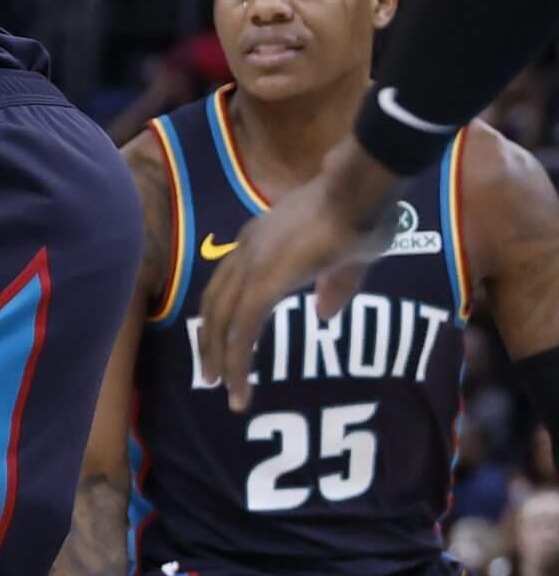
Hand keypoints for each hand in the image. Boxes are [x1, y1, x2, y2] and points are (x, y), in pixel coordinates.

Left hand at [196, 140, 396, 409]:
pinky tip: (240, 385)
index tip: (223, 343)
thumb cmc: (365, 213)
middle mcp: (246, 251)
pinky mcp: (265, 280)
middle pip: (214, 304)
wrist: (362, 186)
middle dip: (210, 342)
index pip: (228, 285)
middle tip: (212, 374)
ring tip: (223, 389)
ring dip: (220, 359)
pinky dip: (237, 360)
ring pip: (223, 322)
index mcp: (258, 241)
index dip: (222, 316)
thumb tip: (325, 315)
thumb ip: (334, 286)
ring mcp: (252, 264)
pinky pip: (242, 328)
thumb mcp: (350, 257)